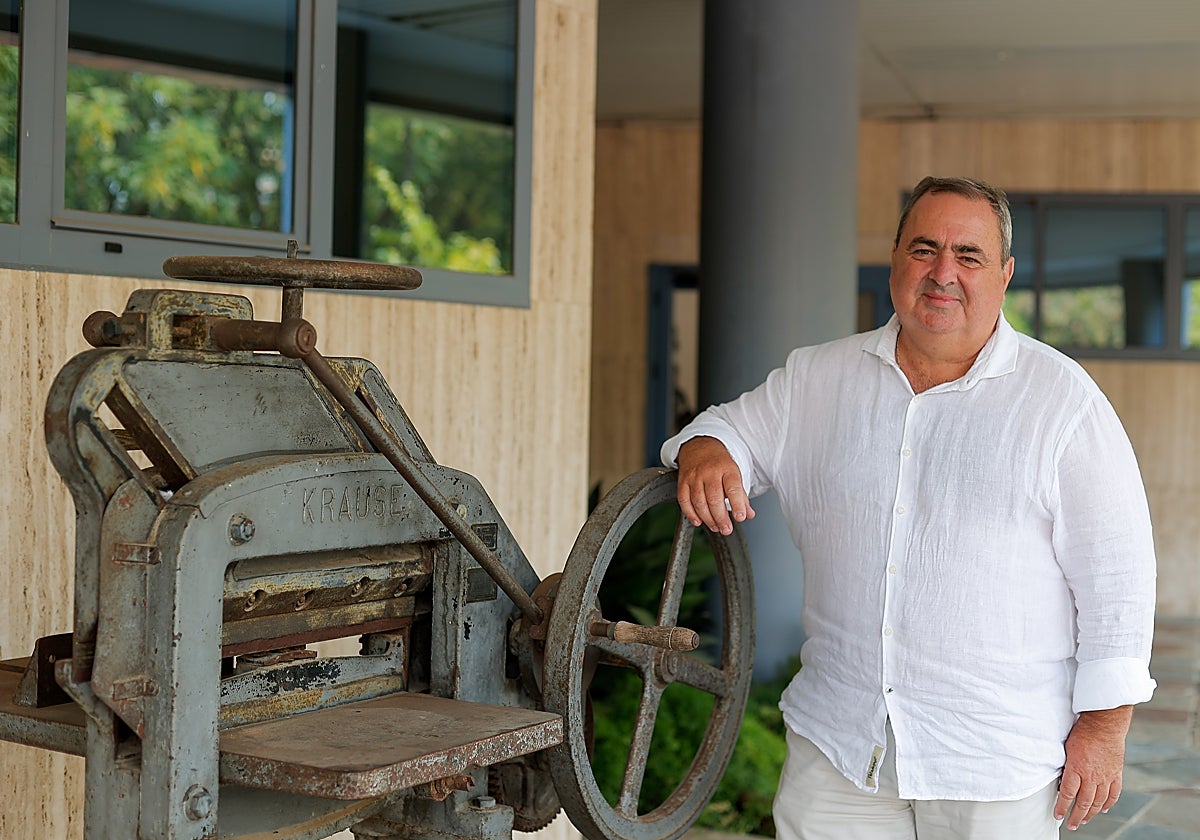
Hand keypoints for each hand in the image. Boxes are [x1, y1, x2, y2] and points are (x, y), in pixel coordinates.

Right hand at [675, 436, 754, 534]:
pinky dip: (690, 514)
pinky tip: (698, 521)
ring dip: (708, 519)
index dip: (737, 505)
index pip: (733, 488)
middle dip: (721, 518)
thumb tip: (749, 514)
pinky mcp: (683, 481)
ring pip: (699, 502)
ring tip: (716, 527)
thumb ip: (741, 496)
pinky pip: (684, 500)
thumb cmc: (719, 463)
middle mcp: (710, 472)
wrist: (699, 446)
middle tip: (727, 529)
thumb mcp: (734, 474)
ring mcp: (694, 477)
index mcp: (727, 469)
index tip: (740, 517)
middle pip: (714, 498)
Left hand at [1055, 705, 1132, 830]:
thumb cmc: (1082, 732)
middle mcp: (1092, 776)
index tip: (1057, 815)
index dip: (1062, 807)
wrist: (1104, 723)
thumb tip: (1060, 779)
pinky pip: (1114, 793)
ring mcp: (1106, 776)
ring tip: (1084, 820)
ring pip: (1098, 801)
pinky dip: (1108, 803)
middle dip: (1076, 816)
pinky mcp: (1116, 773)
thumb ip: (1065, 765)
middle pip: (1083, 802)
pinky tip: (1103, 809)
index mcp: (1076, 769)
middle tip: (1071, 825)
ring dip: (1091, 813)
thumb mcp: (1066, 748)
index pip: (1067, 794)